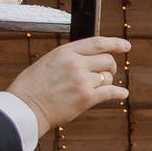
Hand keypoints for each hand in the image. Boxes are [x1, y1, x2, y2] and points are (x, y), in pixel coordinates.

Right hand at [7, 36, 131, 132]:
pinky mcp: (86, 98)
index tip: (125, 46)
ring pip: (108, 77)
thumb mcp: (48, 62)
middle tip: (105, 73)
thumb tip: (89, 59)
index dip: (115, 43)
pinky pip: (111, 92)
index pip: (97, 43)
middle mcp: (76, 64)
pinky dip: (119, 93)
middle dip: (110, 67)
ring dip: (106, 82)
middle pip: (107, 60)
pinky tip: (122, 94)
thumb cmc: (32, 87)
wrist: (25, 107)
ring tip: (95, 87)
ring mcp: (82, 81)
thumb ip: (69, 58)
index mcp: (65, 52)